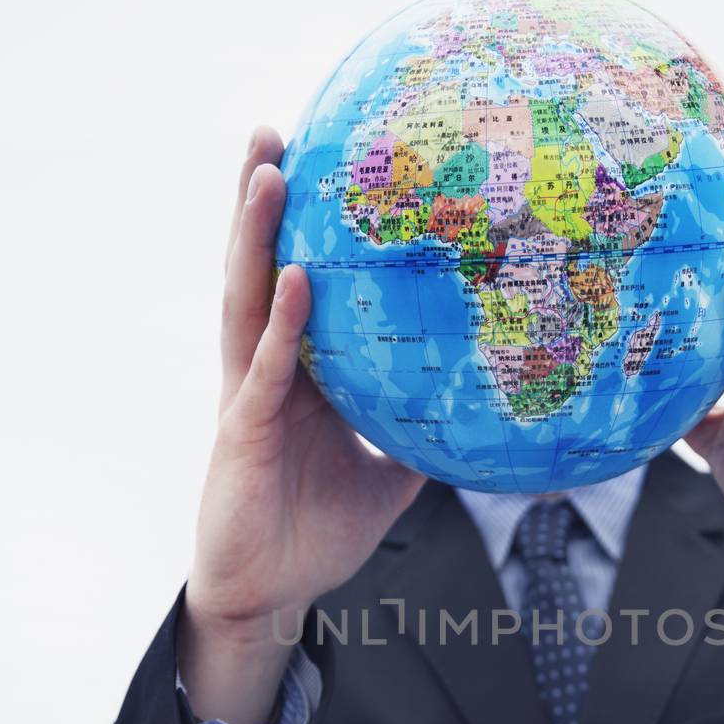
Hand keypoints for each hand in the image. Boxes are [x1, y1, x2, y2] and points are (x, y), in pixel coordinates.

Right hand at [178, 128, 423, 723]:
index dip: (297, 227)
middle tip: (272, 129)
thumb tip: (480, 419)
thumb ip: (421, 440)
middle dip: (261, 200)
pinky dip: (281, 324)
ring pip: (247, 301)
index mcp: (294, 374)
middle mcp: (264, 370)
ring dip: (254, 236)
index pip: (293, 282)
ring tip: (267, 171)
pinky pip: (265, 372)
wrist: (268, 594)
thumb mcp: (386, 478)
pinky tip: (295, 279)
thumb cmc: (314, 531)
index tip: (316, 160)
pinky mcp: (243, 434)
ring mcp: (248, 397)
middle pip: (258, 269)